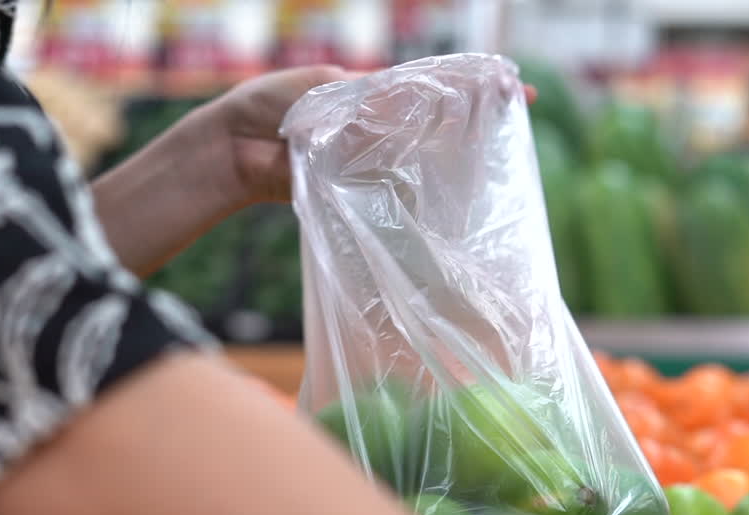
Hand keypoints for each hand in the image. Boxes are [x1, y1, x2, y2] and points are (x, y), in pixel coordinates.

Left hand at [206, 66, 540, 204]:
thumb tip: (411, 112)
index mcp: (374, 92)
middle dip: (479, 121)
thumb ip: (369, 101)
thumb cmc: (270, 107)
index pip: (436, 85)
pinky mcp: (361, 192)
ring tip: (495, 158)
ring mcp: (374, 160)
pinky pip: (398, 190)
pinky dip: (423, 191)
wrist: (233, 150)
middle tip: (516, 124)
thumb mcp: (325, 90)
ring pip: (424, 157)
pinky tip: (451, 196)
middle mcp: (382, 127)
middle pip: (440, 122)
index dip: (475, 85)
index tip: (516, 88)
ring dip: (457, 157)